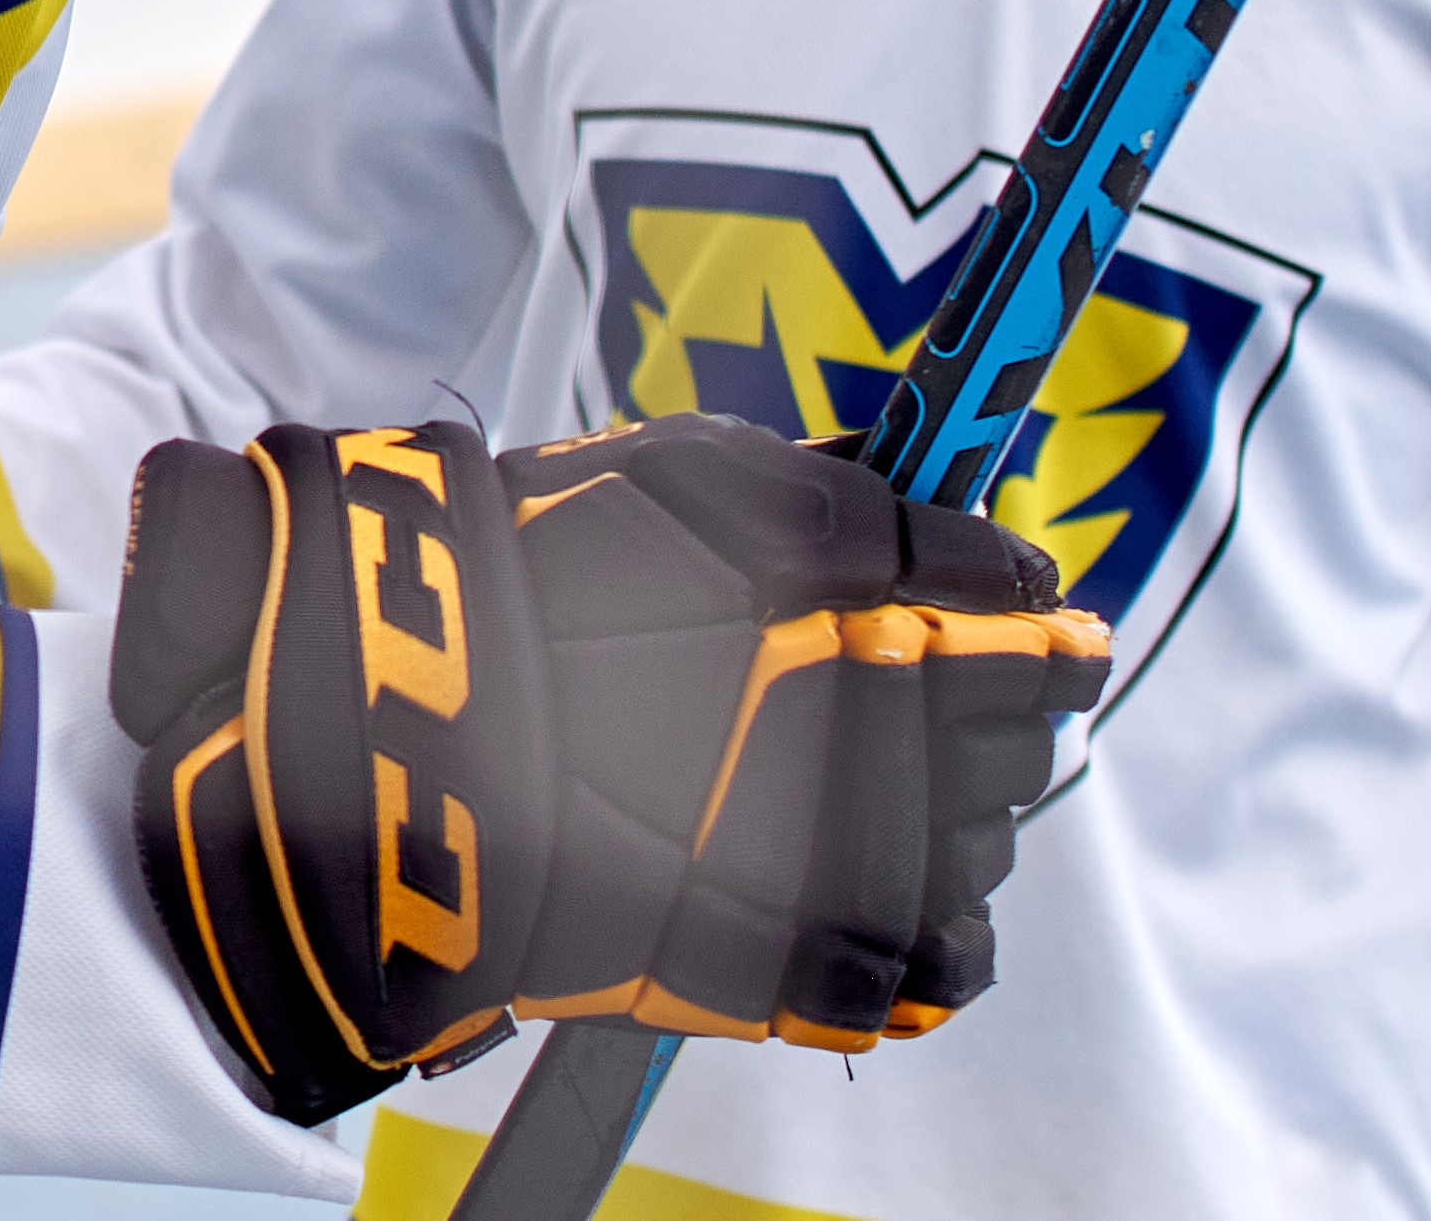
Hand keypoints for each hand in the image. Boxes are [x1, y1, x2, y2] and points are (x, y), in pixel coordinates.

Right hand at [112, 416, 1107, 1124]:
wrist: (397, 721)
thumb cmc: (541, 565)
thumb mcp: (697, 473)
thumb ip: (846, 500)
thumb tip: (970, 533)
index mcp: (849, 582)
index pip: (1015, 601)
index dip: (1029, 607)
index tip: (1033, 612)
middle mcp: (860, 709)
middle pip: (1014, 722)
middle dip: (1000, 703)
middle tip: (964, 695)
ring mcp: (830, 839)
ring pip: (981, 838)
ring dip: (963, 811)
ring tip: (902, 795)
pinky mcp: (791, 956)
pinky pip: (936, 958)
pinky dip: (942, 934)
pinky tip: (914, 904)